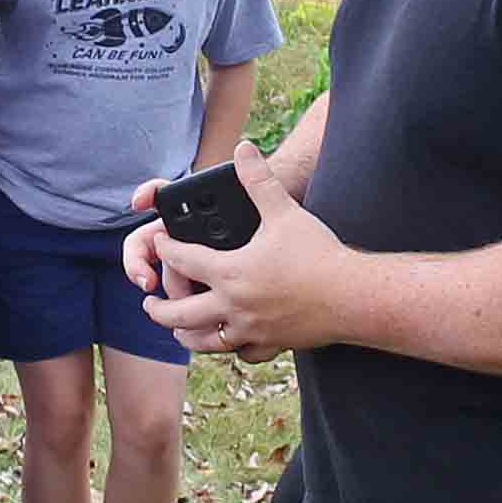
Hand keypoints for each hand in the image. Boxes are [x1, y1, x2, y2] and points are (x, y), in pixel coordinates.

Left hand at [137, 130, 337, 360]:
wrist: (352, 296)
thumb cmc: (318, 254)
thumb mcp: (284, 212)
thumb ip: (259, 181)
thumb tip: (244, 149)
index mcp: (230, 273)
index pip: (183, 262)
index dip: (165, 250)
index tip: (158, 242)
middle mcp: (233, 306)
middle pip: (179, 314)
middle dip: (159, 308)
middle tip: (149, 300)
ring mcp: (250, 330)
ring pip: (204, 341)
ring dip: (185, 335)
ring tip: (177, 329)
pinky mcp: (271, 344)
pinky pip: (241, 353)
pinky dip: (230, 348)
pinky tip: (228, 342)